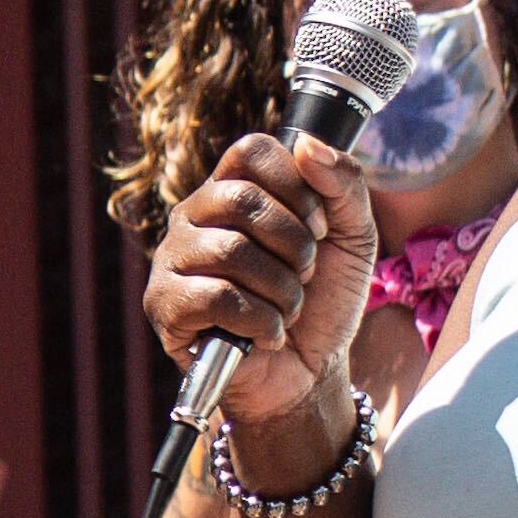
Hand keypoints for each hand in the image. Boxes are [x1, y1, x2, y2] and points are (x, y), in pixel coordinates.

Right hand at [145, 133, 380, 455]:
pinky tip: (264, 334)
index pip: (252, 150)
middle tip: (304, 274)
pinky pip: (216, 297)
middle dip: (295, 245)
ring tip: (286, 308)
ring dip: (282, 289)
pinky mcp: (165, 305)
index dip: (297, 186)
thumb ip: (343, 184)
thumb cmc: (324, 301)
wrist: (310, 373)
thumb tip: (307, 144)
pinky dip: (260, 320)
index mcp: (232, 189)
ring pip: (231, 251)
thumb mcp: (353, 237)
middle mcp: (194, 216)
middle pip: (242, 199)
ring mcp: (173, 259)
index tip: (318, 227)